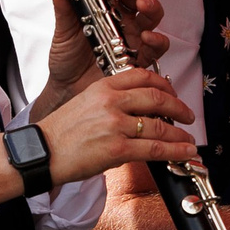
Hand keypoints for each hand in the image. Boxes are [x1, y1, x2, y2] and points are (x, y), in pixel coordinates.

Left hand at [33, 0, 168, 118]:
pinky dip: (157, 39)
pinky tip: (147, 37)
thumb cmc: (66, 59)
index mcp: (102, 6)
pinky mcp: (140, 57)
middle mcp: (121, 18)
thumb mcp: (62, 32)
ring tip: (142, 5)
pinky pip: (158, 46)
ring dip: (151, 5)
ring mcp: (133, 36)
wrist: (68, 90)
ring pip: (152, 14)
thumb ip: (62, 8)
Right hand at [38, 67, 196, 184]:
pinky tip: (185, 152)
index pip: (143, 76)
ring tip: (189, 139)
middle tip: (188, 115)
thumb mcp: (86, 103)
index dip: (165, 85)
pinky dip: (176, 151)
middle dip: (179, 107)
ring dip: (181, 134)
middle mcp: (111, 102)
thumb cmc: (62, 132)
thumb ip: (112, 101)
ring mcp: (115, 125)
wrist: (40, 153)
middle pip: (157, 98)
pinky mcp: (117, 149)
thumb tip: (141, 110)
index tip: (174, 93)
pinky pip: (155, 148)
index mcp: (103, 87)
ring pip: (160, 126)